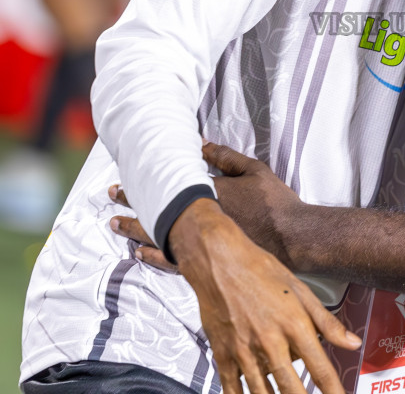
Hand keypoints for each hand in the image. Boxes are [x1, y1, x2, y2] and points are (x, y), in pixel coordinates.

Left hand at [111, 144, 305, 268]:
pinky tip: (140, 254)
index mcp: (208, 191)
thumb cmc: (275, 201)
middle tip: (111, 196)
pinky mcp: (208, 260)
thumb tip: (200, 143)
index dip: (146, 180)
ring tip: (116, 225)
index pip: (168, 183)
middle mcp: (199, 217)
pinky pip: (172, 261)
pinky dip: (154, 256)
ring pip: (159, 236)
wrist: (292, 237)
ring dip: (135, 229)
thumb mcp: (253, 169)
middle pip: (157, 209)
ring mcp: (202, 241)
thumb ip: (224, 157)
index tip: (126, 176)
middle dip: (132, 201)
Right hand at [162, 198, 357, 393]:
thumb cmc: (260, 271)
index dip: (333, 390)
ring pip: (262, 392)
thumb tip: (352, 342)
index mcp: (293, 325)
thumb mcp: (301, 290)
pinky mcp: (223, 353)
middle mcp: (269, 341)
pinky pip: (232, 387)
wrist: (219, 261)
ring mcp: (244, 350)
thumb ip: (327, 322)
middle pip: (291, 388)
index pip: (320, 368)